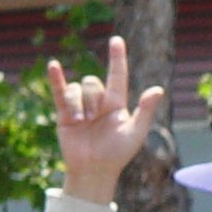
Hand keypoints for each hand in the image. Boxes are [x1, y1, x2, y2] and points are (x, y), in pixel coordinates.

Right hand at [47, 36, 164, 204]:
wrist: (94, 170)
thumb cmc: (118, 154)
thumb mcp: (135, 132)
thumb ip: (145, 111)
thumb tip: (158, 90)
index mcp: (117, 105)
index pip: (117, 77)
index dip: (117, 59)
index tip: (116, 40)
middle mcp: (98, 103)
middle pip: (93, 83)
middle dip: (92, 98)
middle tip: (93, 118)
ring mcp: (80, 107)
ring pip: (77, 89)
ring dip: (78, 104)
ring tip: (80, 121)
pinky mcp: (64, 113)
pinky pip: (59, 91)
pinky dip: (56, 78)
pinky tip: (53, 66)